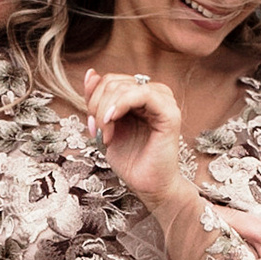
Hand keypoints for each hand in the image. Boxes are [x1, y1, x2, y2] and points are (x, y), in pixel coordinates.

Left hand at [83, 67, 187, 206]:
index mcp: (140, 95)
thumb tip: (90, 73)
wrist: (149, 186)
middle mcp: (154, 93)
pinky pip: (141, 93)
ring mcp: (163, 101)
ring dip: (105, 111)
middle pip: (113, 82)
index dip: (93, 99)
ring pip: (123, 87)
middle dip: (97, 107)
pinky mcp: (170, 113)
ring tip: (105, 135)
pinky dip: (120, 105)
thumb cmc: (130, 160)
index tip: (92, 125)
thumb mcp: (104, 126)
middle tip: (98, 132)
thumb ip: (97, 100)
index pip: (110, 80)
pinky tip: (112, 121)